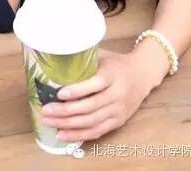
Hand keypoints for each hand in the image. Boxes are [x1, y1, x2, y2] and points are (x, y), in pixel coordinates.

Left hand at [40, 48, 160, 141]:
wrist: (143, 74)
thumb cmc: (117, 63)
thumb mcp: (103, 55)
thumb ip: (84, 58)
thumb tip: (56, 60)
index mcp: (113, 74)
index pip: (95, 84)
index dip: (77, 90)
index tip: (59, 93)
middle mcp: (118, 94)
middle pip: (90, 106)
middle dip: (65, 111)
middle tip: (46, 110)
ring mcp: (119, 110)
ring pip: (91, 121)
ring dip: (68, 124)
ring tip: (50, 122)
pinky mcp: (119, 121)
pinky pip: (97, 131)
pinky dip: (79, 135)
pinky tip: (63, 134)